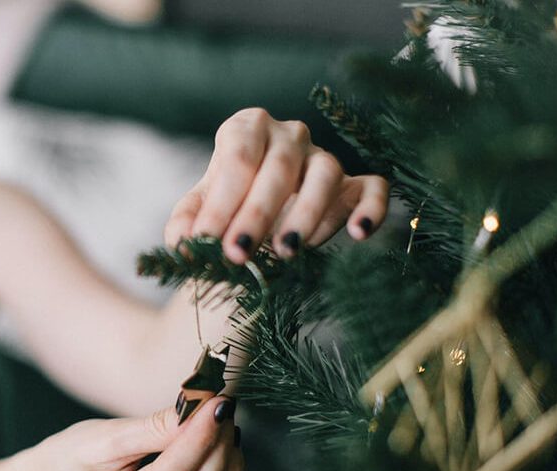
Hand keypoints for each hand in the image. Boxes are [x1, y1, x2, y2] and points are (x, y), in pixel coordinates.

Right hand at [8, 396, 242, 470]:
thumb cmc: (71, 458)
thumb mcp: (102, 436)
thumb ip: (153, 428)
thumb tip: (201, 412)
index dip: (198, 441)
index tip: (215, 404)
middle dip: (218, 451)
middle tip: (223, 410)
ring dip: (230, 470)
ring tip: (225, 431)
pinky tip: (222, 455)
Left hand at [164, 108, 389, 262]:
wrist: (255, 217)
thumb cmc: (224, 207)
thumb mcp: (197, 212)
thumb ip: (185, 224)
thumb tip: (183, 243)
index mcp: (246, 129)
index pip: (237, 159)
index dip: (221, 202)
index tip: (205, 241)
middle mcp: (289, 135)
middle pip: (279, 168)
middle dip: (257, 215)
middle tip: (239, 254)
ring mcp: (324, 157)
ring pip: (326, 174)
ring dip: (308, 214)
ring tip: (286, 251)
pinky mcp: (354, 182)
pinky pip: (373, 187)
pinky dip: (371, 208)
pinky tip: (358, 233)